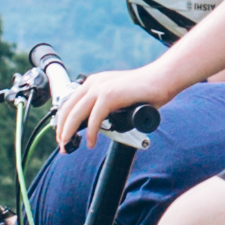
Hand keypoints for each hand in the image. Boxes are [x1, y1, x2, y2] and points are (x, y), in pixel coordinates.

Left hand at [55, 56, 185, 143]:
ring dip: (69, 132)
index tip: (63, 135)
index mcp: (93, 83)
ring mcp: (100, 88)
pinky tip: (91, 143)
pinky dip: (91, 133)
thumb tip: (99, 126)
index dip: (63, 121)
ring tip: (68, 145)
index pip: (69, 103)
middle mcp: (93, 83)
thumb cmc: (145, 91)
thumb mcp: (118, 99)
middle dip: (61, 129)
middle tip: (62, 145)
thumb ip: (106, 108)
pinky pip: (94, 119)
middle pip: (67, 109)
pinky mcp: (110, 95)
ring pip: (75, 114)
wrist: (162, 79)